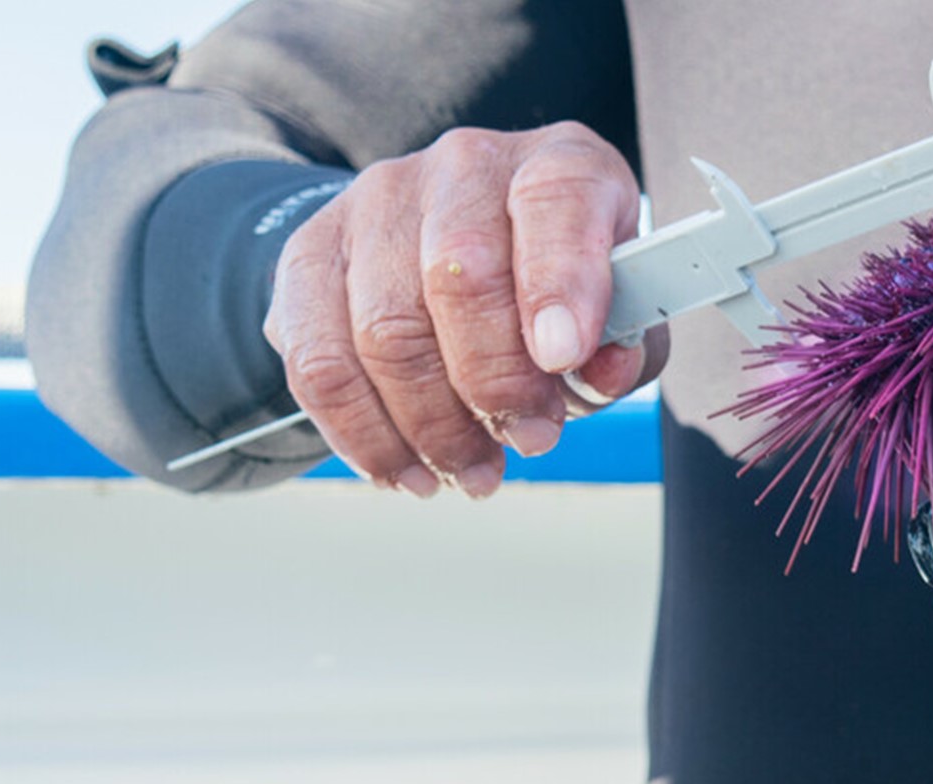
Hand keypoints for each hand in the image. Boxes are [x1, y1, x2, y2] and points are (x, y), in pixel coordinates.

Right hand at [263, 122, 665, 497]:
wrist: (447, 249)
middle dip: (495, 382)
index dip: (558, 281)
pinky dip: (363, 433)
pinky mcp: (310, 256)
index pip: (554, 200)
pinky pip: (319, 361)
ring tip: (472, 471)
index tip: (563, 357)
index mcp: (554, 163)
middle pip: (458, 275)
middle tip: (530, 441)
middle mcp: (461, 167)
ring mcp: (376, 205)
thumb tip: (600, 370)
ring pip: (385, 331)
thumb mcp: (616, 307)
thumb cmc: (550, 287)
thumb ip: (622, 341)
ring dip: (432, 426)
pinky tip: (403, 468)